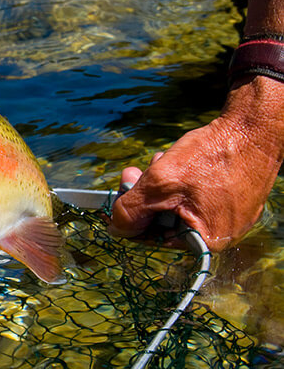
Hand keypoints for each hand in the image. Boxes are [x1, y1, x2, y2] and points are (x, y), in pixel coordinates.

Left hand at [110, 78, 283, 250]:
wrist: (253, 127)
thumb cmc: (211, 157)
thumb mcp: (159, 184)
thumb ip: (132, 211)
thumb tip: (116, 229)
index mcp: (206, 241)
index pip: (154, 238)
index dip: (132, 218)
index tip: (120, 196)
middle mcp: (222, 234)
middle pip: (165, 220)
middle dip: (145, 195)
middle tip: (131, 172)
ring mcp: (231, 216)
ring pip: (178, 205)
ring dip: (160, 183)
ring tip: (160, 160)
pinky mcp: (234, 198)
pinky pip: (197, 196)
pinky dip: (180, 180)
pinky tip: (177, 159)